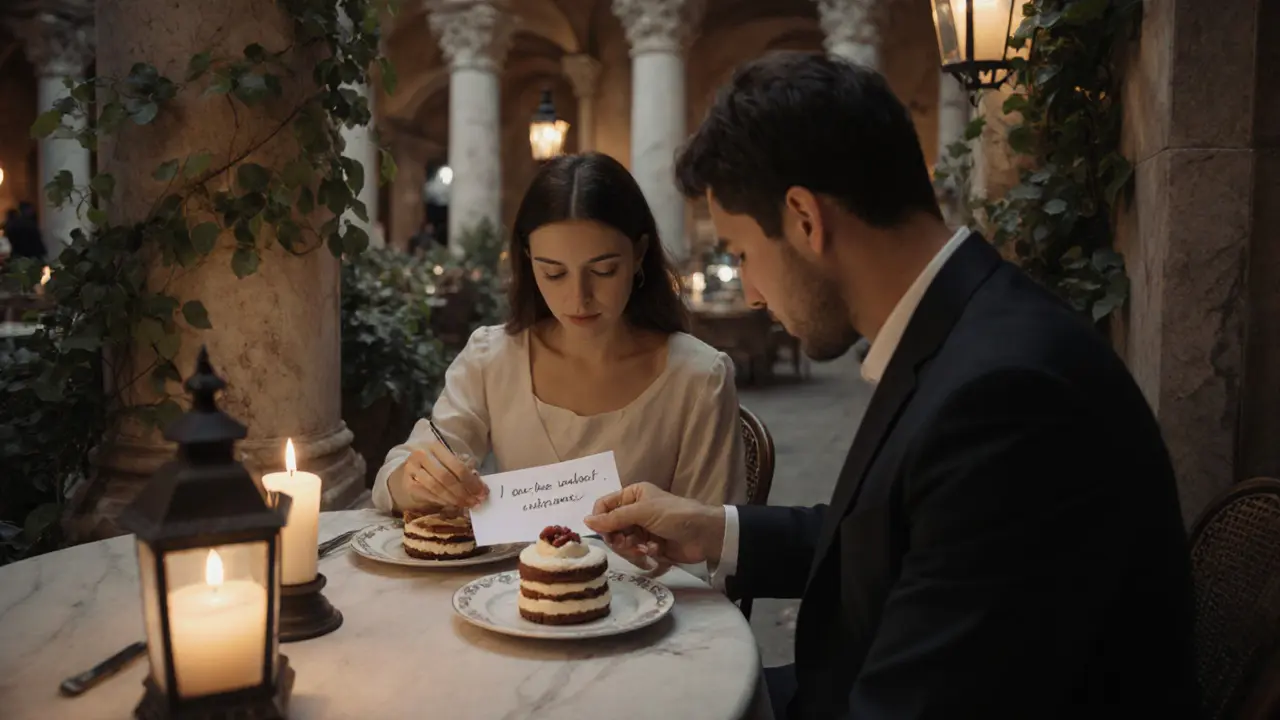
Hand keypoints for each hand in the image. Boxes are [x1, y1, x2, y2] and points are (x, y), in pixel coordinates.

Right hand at [392, 441, 487, 509]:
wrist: (407, 472)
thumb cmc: (433, 467)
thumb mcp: (447, 462)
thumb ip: (463, 470)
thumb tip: (480, 484)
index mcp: (435, 447)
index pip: (456, 465)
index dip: (471, 481)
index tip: (483, 492)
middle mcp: (422, 455)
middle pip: (447, 477)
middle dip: (464, 492)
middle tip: (476, 502)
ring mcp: (412, 469)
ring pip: (437, 488)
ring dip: (455, 499)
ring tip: (467, 504)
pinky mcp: (408, 484)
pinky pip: (429, 495)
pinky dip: (443, 501)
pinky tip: (453, 505)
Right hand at [583, 482, 724, 565]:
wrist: (705, 535)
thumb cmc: (675, 515)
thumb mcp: (643, 512)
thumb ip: (614, 518)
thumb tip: (586, 521)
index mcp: (632, 495)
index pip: (604, 506)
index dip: (600, 520)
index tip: (604, 533)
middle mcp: (634, 511)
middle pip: (610, 528)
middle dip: (618, 539)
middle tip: (628, 544)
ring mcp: (642, 530)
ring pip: (622, 543)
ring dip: (632, 548)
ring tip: (646, 549)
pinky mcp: (649, 546)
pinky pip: (635, 553)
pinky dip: (644, 554)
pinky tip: (656, 552)